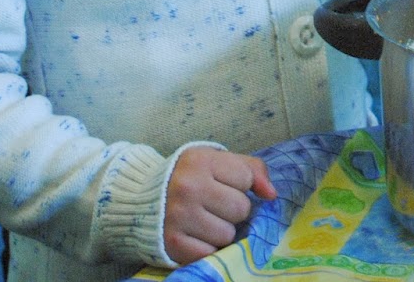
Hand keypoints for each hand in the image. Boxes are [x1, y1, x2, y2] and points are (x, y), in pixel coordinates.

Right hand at [162, 146, 275, 265]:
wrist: (142, 199)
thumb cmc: (190, 178)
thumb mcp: (217, 162)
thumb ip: (252, 169)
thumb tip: (271, 194)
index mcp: (200, 160)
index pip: (246, 179)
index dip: (240, 184)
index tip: (222, 184)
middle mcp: (188, 187)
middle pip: (241, 209)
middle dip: (233, 210)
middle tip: (214, 205)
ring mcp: (179, 216)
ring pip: (228, 234)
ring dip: (221, 231)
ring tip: (204, 220)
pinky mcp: (173, 242)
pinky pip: (210, 253)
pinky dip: (207, 248)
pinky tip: (195, 235)